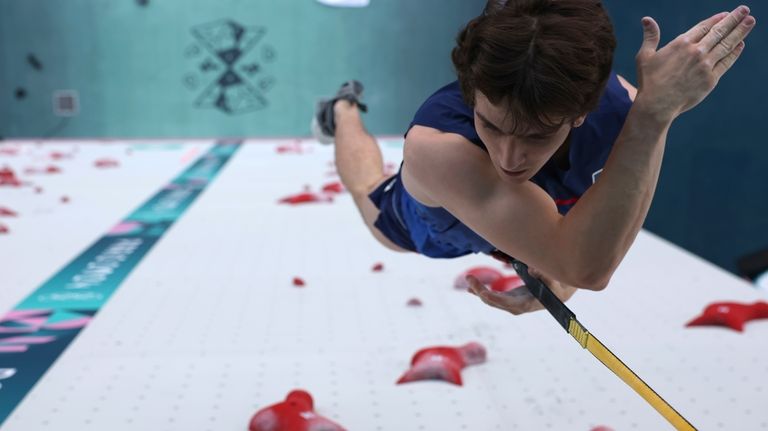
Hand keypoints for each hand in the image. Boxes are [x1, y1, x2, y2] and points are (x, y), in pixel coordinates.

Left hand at [467, 267, 577, 315]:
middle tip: (469, 278)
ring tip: (468, 280)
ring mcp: (511, 303)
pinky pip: (493, 297)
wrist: (559, 296)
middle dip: (479, 290)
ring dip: (478, 290)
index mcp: (525, 304)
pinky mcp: (510, 298)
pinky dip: (482, 292)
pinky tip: (471, 288)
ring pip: (491, 299)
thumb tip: (531, 269)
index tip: (480, 291)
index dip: (491, 297)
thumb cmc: (557, 288)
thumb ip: (544, 275)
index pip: (503, 302)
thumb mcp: (555, 282)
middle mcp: (516, 306)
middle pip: (493, 301)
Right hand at [634, 6, 755, 119]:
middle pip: (719, 31)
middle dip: (734, 19)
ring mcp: (705, 65)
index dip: (716, 19)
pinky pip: (726, 62)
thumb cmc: (649, 81)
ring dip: (741, 32)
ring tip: (750, 22)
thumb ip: (650, 36)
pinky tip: (740, 45)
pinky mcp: (711, 79)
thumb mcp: (644, 56)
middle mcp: (696, 52)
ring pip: (726, 44)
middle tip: (745, 10)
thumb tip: (646, 19)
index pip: (704, 27)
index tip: (726, 14)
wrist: (657, 105)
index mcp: (681, 44)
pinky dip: (734, 52)